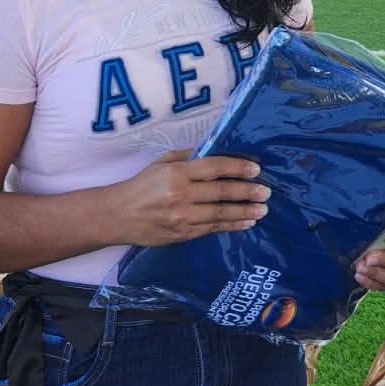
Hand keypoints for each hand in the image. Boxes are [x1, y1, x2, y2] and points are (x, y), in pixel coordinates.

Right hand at [110, 150, 271, 245]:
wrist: (118, 216)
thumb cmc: (142, 185)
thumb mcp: (162, 162)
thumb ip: (188, 156)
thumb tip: (216, 150)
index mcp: (177, 172)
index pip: (214, 168)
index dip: (237, 168)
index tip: (256, 169)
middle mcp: (180, 195)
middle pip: (221, 192)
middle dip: (246, 192)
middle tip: (266, 192)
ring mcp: (181, 217)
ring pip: (219, 214)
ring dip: (244, 212)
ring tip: (262, 210)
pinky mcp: (182, 234)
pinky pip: (211, 229)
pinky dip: (231, 226)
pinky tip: (246, 223)